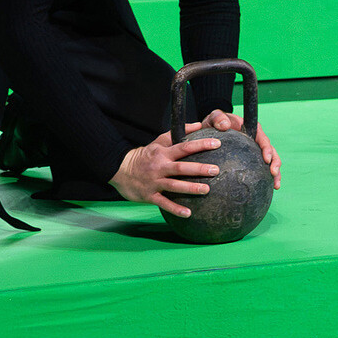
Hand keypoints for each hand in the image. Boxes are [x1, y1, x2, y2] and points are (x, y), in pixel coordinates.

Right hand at [110, 127, 224, 217]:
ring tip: (206, 190)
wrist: (120, 170)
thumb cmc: (145, 156)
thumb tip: (198, 124)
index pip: (184, 147)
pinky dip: (175, 209)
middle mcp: (160, 167)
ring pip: (174, 186)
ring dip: (190, 188)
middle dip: (199, 169)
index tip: (217, 144)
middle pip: (181, 168)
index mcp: (163, 153)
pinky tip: (188, 213)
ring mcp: (154, 182)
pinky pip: (164, 203)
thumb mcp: (159, 142)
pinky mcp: (149, 195)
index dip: (200, 145)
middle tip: (216, 170)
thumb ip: (179, 133)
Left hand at [195, 107, 281, 188]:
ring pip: (270, 162)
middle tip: (274, 174)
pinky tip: (267, 189)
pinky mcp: (251, 159)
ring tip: (276, 185)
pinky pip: (260, 169)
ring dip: (276, 173)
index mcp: (252, 130)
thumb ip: (219, 118)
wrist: (213, 129)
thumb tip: (224, 126)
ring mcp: (255, 151)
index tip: (267, 159)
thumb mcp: (214, 117)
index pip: (263, 139)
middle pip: (271, 152)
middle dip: (275, 163)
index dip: (267, 149)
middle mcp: (257, 141)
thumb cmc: (215, 122)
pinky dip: (265, 178)